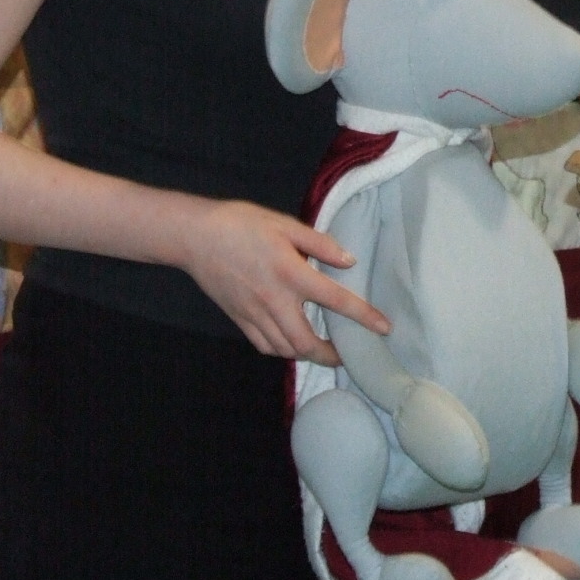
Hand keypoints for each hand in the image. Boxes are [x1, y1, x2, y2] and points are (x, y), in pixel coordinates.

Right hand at [182, 200, 389, 361]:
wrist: (195, 237)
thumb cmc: (241, 224)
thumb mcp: (285, 224)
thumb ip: (320, 244)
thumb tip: (349, 261)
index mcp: (290, 273)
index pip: (335, 301)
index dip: (363, 316)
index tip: (384, 329)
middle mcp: (274, 301)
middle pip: (307, 343)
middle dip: (331, 355)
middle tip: (346, 352)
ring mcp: (254, 314)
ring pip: (285, 349)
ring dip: (307, 354)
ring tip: (321, 348)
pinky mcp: (239, 319)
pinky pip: (264, 346)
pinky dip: (281, 349)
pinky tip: (290, 341)